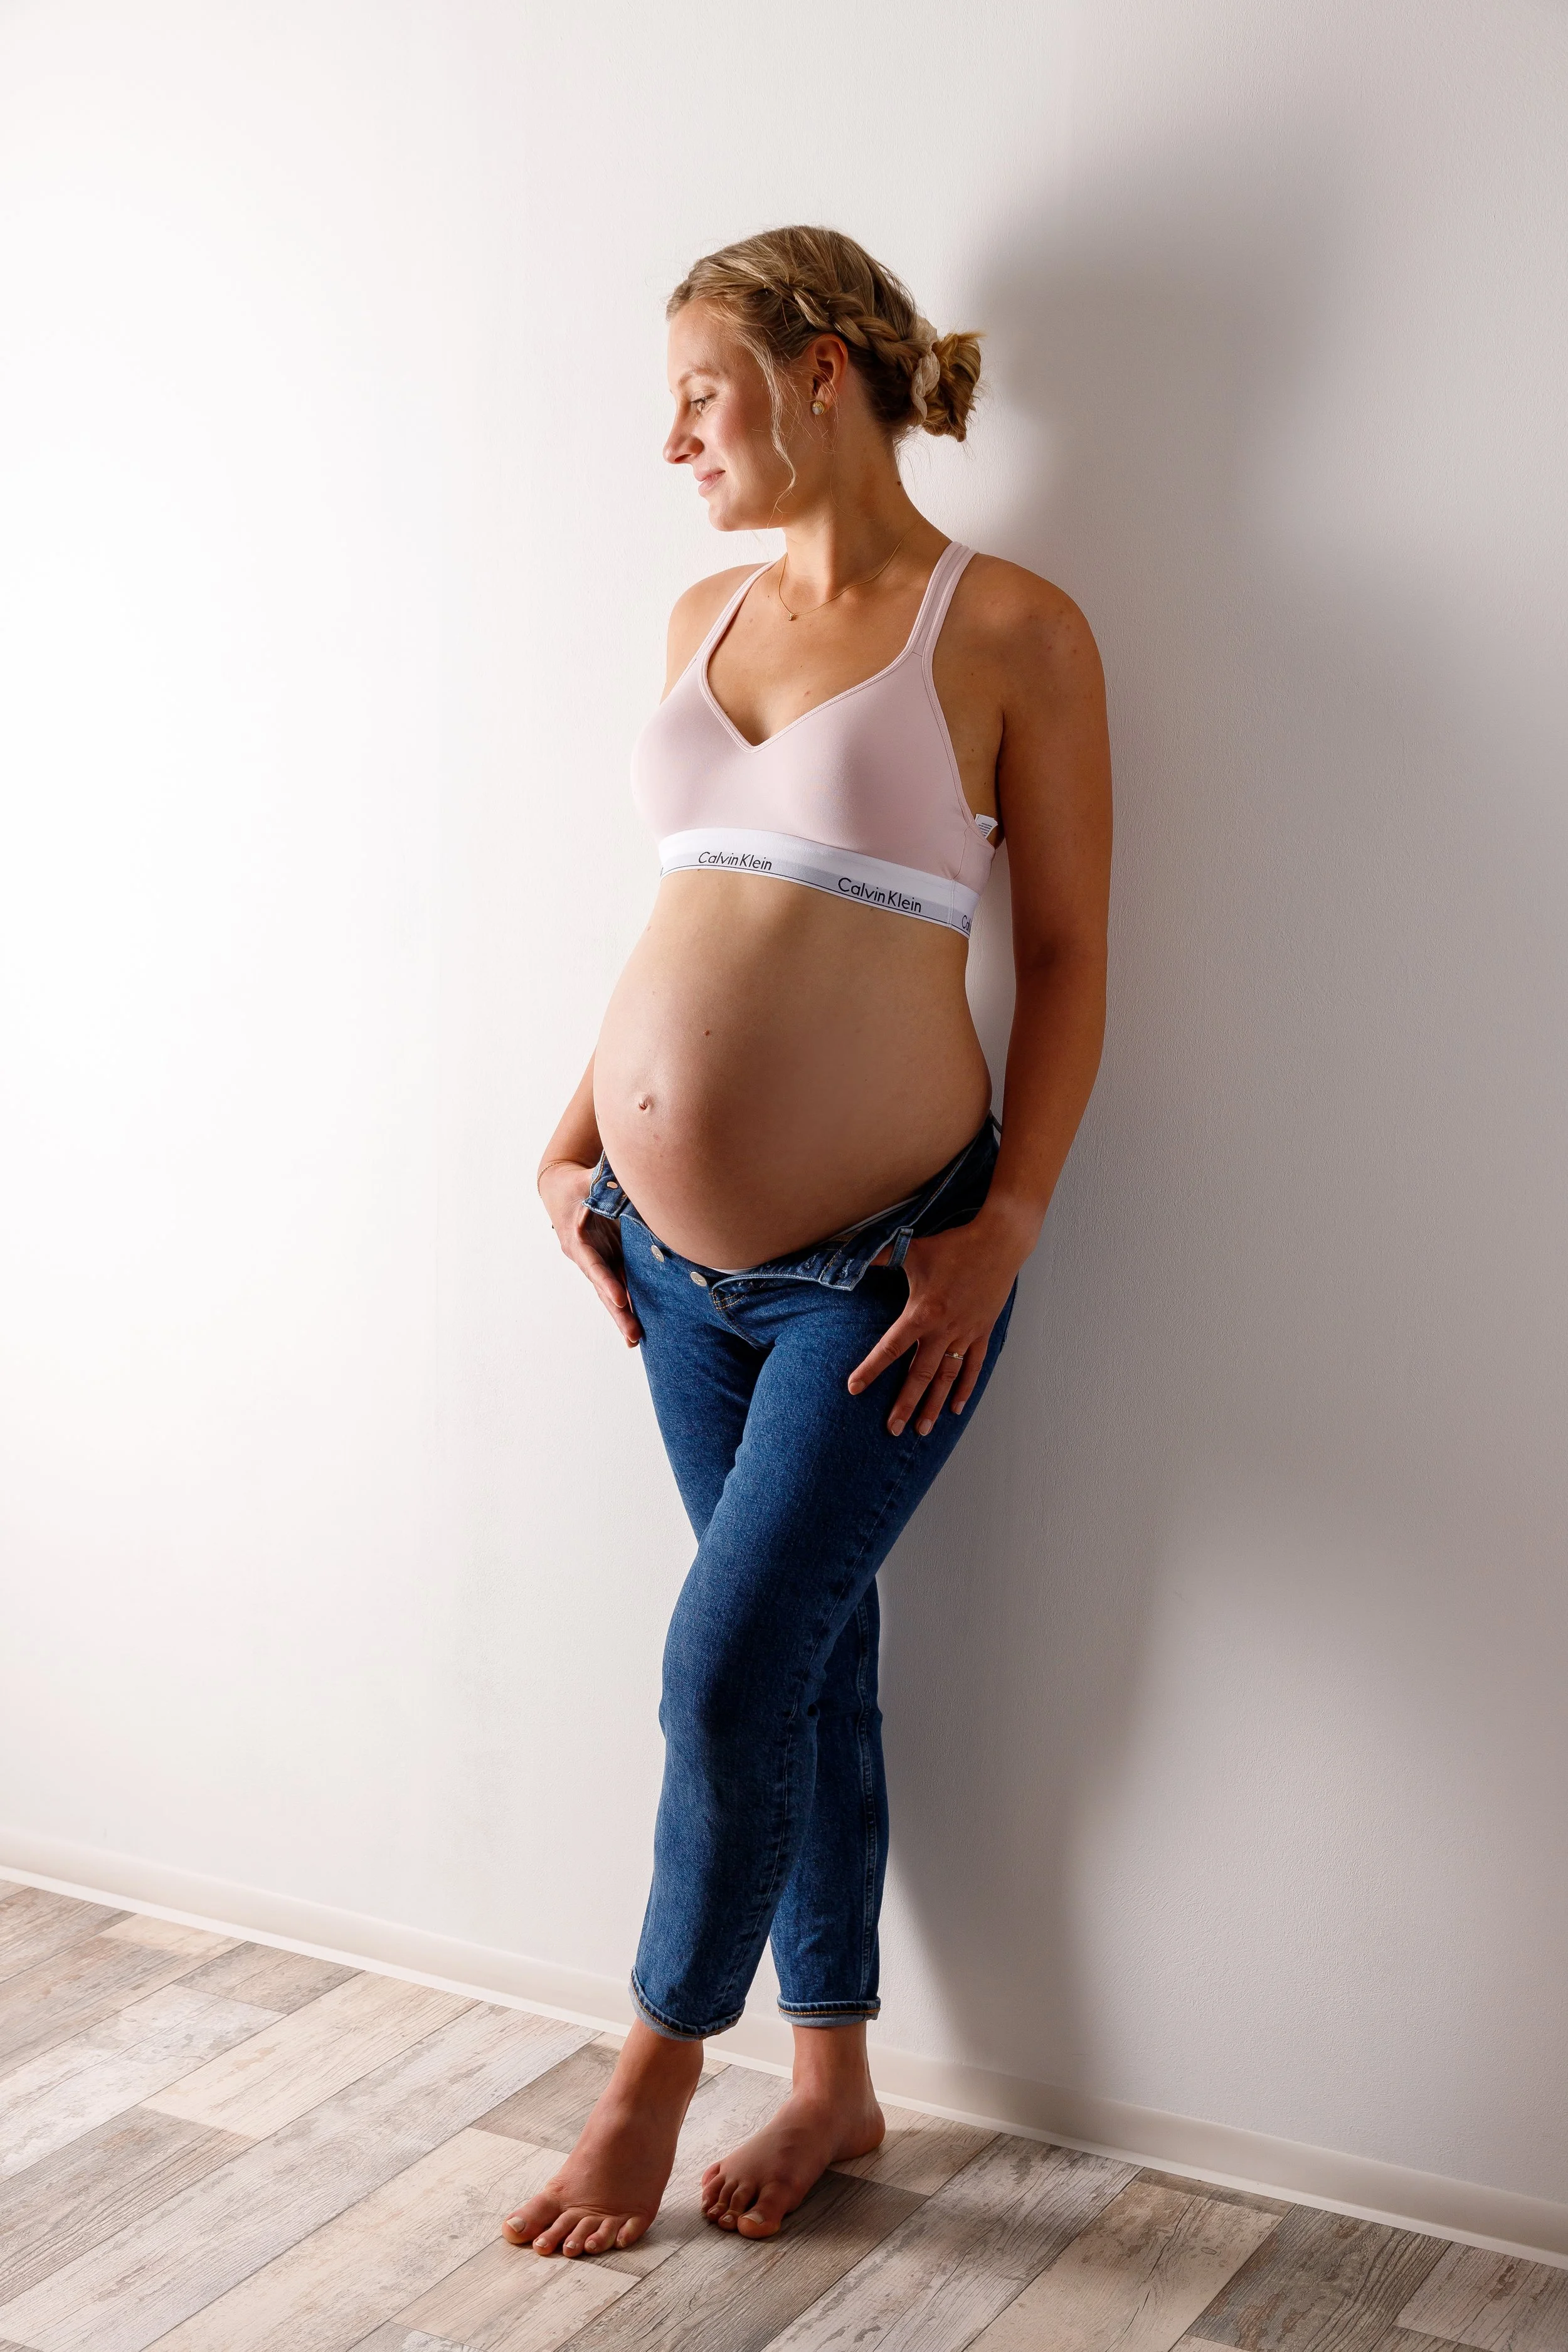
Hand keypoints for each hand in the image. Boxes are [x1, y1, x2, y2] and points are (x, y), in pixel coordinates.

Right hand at [540, 1161, 642, 1346]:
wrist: (561, 1191)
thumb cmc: (575, 1183)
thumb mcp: (586, 1180)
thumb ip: (603, 1181)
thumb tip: (623, 1174)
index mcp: (578, 1239)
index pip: (593, 1264)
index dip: (606, 1281)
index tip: (620, 1299)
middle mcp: (586, 1257)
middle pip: (603, 1288)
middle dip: (617, 1312)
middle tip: (632, 1335)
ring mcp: (597, 1262)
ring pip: (611, 1293)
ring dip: (623, 1315)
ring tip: (635, 1339)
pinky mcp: (609, 1261)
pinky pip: (620, 1285)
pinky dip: (628, 1304)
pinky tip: (640, 1326)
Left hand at [846, 1211, 1022, 1436]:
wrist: (998, 1242)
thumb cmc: (953, 1245)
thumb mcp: (912, 1250)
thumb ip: (881, 1257)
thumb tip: (850, 1256)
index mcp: (923, 1313)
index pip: (891, 1347)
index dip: (871, 1369)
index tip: (854, 1388)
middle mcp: (944, 1330)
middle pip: (920, 1375)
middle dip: (905, 1404)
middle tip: (891, 1430)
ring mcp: (965, 1334)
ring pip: (946, 1378)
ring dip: (933, 1405)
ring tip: (922, 1430)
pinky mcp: (982, 1332)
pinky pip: (973, 1367)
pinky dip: (964, 1388)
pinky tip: (955, 1408)